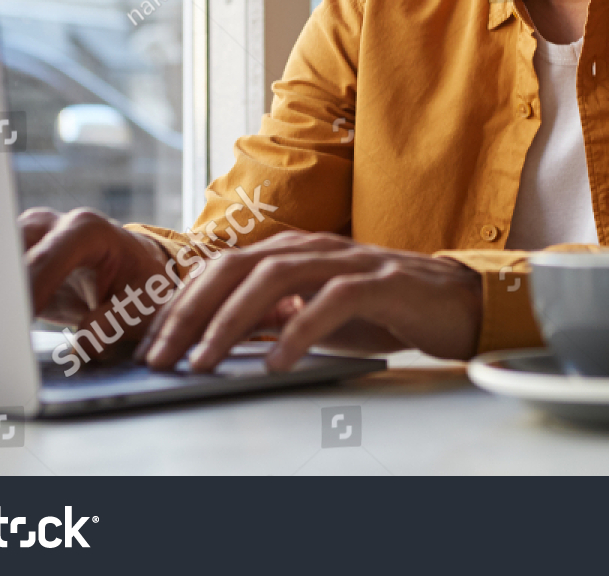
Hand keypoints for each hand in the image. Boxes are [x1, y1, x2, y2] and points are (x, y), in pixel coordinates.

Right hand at [22, 207, 171, 338]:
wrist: (135, 272)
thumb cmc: (141, 283)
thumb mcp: (141, 304)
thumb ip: (113, 321)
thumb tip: (83, 342)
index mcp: (87, 231)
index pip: (47, 258)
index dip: (30, 289)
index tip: (18, 319)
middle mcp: (52, 225)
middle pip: (9, 250)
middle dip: (0, 285)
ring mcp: (29, 237)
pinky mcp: (14, 256)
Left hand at [134, 230, 482, 373]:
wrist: (459, 304)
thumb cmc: (385, 310)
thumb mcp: (316, 317)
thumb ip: (273, 321)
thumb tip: (216, 342)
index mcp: (293, 250)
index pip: (221, 267)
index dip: (180, 302)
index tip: (149, 342)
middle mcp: (315, 247)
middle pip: (236, 266)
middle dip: (190, 311)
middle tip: (161, 355)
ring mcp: (349, 260)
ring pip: (274, 276)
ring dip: (231, 320)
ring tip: (204, 361)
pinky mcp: (383, 281)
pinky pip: (333, 299)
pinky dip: (299, 330)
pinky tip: (277, 362)